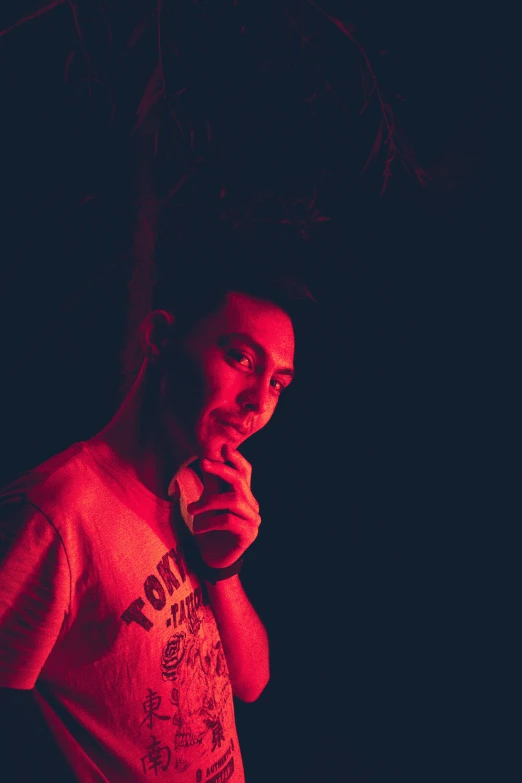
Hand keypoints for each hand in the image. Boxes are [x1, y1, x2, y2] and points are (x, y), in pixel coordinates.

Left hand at [187, 444, 260, 568]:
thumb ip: (211, 483)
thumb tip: (207, 457)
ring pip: (233, 500)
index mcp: (244, 496)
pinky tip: (198, 528)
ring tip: (191, 509)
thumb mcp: (207, 502)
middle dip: (221, 470)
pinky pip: (229, 521)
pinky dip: (210, 521)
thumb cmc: (210, 530)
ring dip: (209, 501)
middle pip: (240, 481)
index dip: (236, 458)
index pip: (245, 472)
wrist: (212, 559)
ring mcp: (253, 521)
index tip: (223, 447)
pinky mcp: (248, 535)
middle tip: (203, 463)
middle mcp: (252, 506)